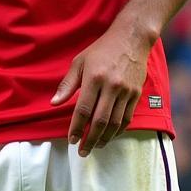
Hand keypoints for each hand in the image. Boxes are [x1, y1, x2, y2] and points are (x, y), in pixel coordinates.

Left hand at [51, 23, 151, 156]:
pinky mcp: (136, 94)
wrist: (131, 40)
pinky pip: (127, 118)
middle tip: (81, 151)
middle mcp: (112, 87)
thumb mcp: (79, 62)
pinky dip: (118, 130)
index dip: (76, 127)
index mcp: (94, 78)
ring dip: (104, 138)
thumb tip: (54, 104)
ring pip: (115, 123)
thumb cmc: (100, 51)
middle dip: (89, 139)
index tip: (71, 140)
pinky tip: (109, 136)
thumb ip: (67, 85)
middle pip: (100, 120)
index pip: (83, 109)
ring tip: (94, 146)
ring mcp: (126, 92)